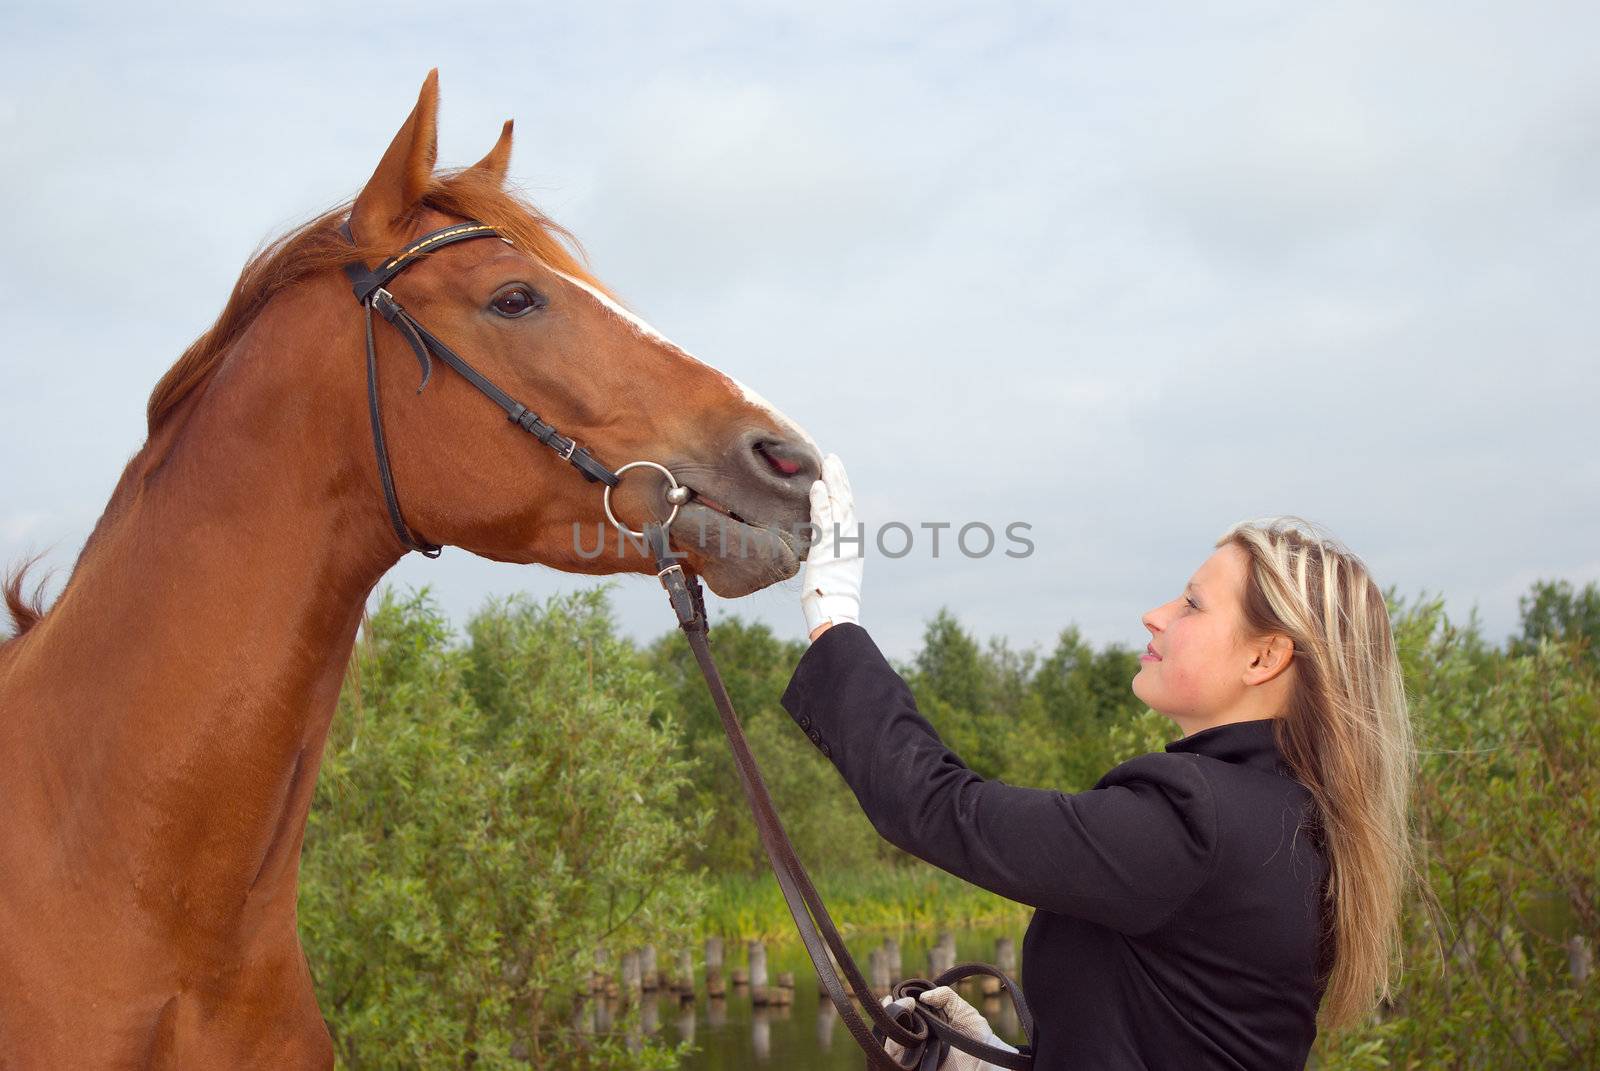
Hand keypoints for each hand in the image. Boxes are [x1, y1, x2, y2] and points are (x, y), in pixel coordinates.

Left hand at [800, 452, 862, 635]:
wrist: (837, 612)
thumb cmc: (831, 601)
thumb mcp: (832, 574)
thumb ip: (829, 558)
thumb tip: (821, 554)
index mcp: (852, 545)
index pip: (847, 511)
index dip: (842, 491)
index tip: (835, 475)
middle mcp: (851, 540)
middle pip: (847, 501)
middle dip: (840, 478)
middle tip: (833, 459)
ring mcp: (842, 542)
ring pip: (840, 504)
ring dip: (833, 481)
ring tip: (827, 462)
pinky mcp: (830, 547)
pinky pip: (825, 518)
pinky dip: (821, 500)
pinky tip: (816, 485)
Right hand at [878, 988, 1017, 1070]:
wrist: (986, 1060)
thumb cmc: (977, 1035)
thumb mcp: (961, 1008)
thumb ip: (945, 995)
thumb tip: (922, 997)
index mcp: (925, 1025)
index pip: (901, 1015)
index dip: (893, 1006)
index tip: (892, 997)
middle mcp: (917, 1039)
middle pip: (892, 1028)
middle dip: (889, 1014)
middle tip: (897, 1003)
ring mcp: (915, 1055)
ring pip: (890, 1043)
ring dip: (891, 1028)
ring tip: (901, 1015)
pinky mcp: (917, 1069)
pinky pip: (897, 1061)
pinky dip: (893, 1048)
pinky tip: (901, 1036)